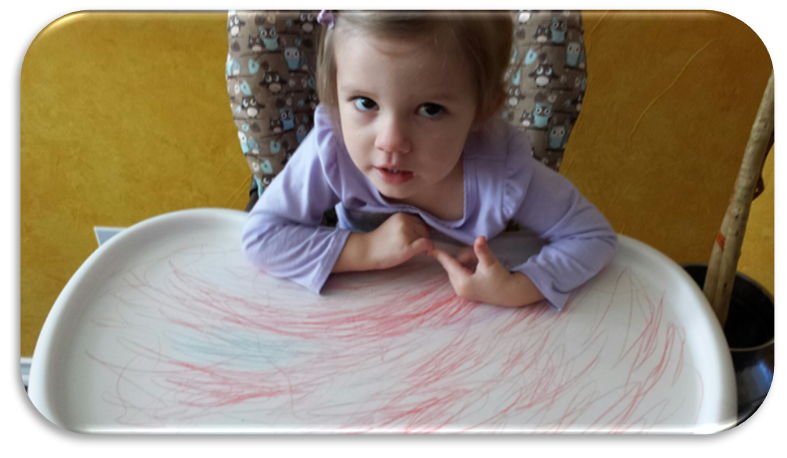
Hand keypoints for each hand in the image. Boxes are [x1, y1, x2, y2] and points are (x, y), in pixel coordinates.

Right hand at [366, 212, 433, 269]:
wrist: (366, 251)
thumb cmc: (381, 240)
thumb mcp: (394, 225)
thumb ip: (409, 224)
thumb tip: (430, 228)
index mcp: (402, 215)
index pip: (421, 221)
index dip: (419, 230)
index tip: (412, 238)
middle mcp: (405, 222)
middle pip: (425, 229)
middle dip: (421, 237)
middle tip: (408, 244)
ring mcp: (406, 234)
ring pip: (426, 237)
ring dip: (422, 244)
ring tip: (408, 248)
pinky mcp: (407, 247)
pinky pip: (426, 244)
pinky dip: (428, 248)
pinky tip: (424, 252)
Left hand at [427, 236, 544, 306]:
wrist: (510, 293)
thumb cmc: (500, 278)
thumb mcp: (490, 263)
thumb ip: (482, 250)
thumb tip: (479, 238)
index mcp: (463, 282)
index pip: (449, 264)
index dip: (440, 255)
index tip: (429, 250)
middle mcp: (459, 289)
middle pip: (454, 265)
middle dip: (465, 258)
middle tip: (479, 259)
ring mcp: (462, 292)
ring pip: (458, 269)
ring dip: (467, 263)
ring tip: (481, 266)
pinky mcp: (465, 292)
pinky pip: (461, 274)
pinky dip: (468, 268)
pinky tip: (479, 271)